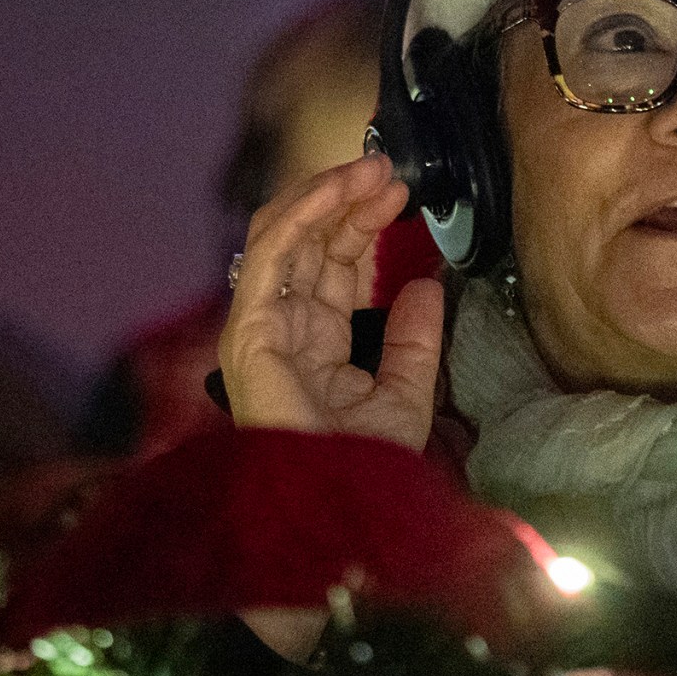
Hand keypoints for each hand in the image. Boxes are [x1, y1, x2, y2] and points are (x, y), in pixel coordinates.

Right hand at [217, 152, 444, 450]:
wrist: (337, 507)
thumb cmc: (363, 467)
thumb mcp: (406, 394)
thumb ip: (415, 340)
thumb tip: (426, 286)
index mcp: (318, 343)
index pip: (336, 266)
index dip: (365, 224)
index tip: (402, 194)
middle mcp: (286, 329)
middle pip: (312, 243)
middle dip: (348, 200)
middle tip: (388, 169)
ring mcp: (262, 328)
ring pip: (285, 236)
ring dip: (326, 194)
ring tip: (370, 168)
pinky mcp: (249, 330)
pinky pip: (271, 255)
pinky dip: (302, 215)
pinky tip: (337, 190)